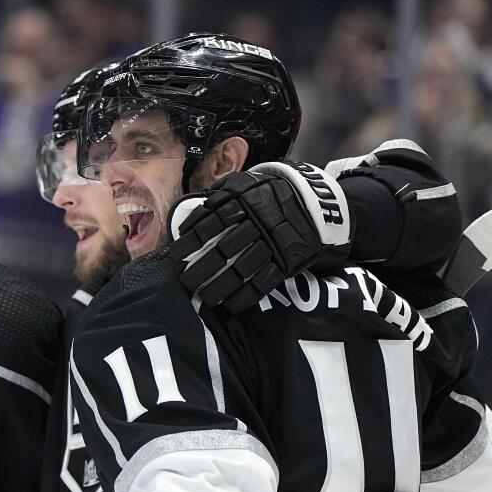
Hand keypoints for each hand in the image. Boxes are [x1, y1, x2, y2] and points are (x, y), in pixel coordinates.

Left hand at [169, 161, 351, 312]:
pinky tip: (230, 305)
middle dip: (202, 269)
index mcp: (242, 203)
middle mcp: (256, 224)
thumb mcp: (245, 185)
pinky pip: (264, 281)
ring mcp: (272, 243)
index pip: (211, 223)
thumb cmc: (269, 195)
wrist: (314, 201)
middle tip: (185, 283)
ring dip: (220, 286)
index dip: (192, 240)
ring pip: (242, 269)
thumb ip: (219, 197)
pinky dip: (246, 295)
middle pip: (224, 250)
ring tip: (204, 299)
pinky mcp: (285, 260)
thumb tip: (190, 214)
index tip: (177, 255)